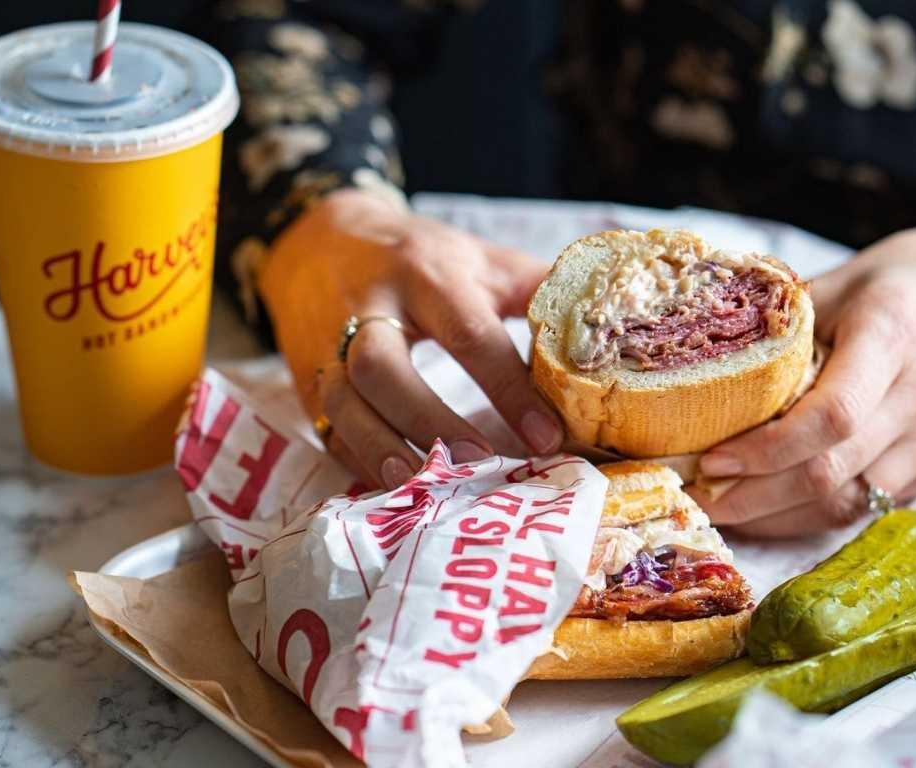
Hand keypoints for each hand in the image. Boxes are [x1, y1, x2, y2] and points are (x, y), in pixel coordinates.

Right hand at [258, 189, 563, 487]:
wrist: (322, 238)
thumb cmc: (420, 256)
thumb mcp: (478, 258)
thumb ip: (536, 290)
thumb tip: (609, 325)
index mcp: (426, 276)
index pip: (469, 333)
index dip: (507, 388)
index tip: (547, 435)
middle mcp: (371, 308)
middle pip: (382, 365)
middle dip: (428, 417)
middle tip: (478, 460)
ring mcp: (329, 344)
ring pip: (342, 397)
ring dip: (379, 444)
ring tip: (419, 483)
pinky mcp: (307, 376)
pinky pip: (325, 424)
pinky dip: (354, 458)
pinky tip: (387, 486)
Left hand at [691, 205, 915, 536]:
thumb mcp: (850, 278)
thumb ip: (790, 325)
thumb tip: (713, 369)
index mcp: (893, 333)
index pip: (829, 417)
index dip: (765, 451)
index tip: (712, 460)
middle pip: (833, 472)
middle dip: (756, 499)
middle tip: (702, 500)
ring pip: (851, 502)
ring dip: (781, 517)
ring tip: (728, 508)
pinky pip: (874, 503)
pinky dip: (819, 511)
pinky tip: (777, 505)